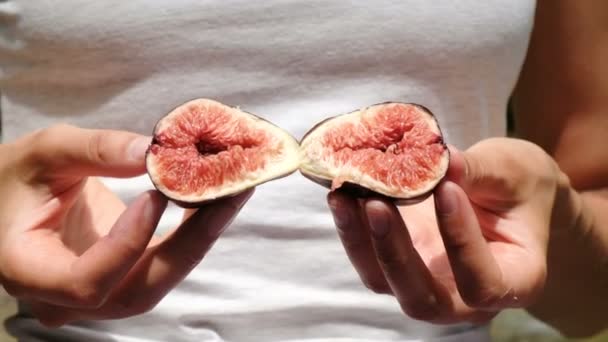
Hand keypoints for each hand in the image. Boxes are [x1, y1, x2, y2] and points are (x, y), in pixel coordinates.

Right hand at [0, 124, 252, 326]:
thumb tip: (152, 150)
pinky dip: (192, 236)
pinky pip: (163, 266)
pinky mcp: (123, 280)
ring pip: (158, 282)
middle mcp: (64, 299)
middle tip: (226, 195)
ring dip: (199, 240)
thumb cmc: (17, 177)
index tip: (157, 196)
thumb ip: (95, 150)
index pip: (85, 282)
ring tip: (232, 194)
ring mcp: (98, 294)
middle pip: (137, 291)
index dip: (126, 245)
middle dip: (188, 244)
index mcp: (30, 272)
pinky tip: (217, 203)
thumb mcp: (45, 153)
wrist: (14, 200)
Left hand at [328, 137, 577, 323]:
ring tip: (344, 193)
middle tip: (376, 203)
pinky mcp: (397, 261)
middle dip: (393, 253)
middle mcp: (465, 297)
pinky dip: (351, 227)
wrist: (502, 190)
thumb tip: (442, 159)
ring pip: (383, 281)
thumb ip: (480, 171)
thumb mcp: (512, 172)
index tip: (447, 191)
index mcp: (514, 281)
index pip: (484, 285)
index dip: (461, 244)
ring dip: (360, 240)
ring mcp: (425, 281)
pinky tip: (341, 193)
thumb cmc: (518, 185)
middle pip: (422, 299)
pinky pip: (367, 257)